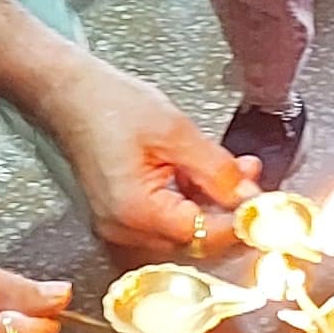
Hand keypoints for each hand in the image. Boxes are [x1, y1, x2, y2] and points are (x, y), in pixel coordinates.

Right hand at [25, 45, 250, 253]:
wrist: (66, 91)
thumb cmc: (107, 105)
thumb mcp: (174, 132)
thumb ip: (216, 170)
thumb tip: (250, 197)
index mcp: (135, 213)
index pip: (204, 236)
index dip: (240, 222)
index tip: (267, 207)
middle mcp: (124, 230)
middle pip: (194, 240)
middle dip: (229, 211)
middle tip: (253, 179)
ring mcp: (120, 225)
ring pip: (184, 230)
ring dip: (213, 204)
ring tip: (234, 169)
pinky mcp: (121, 214)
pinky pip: (167, 219)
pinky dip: (191, 200)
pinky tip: (205, 173)